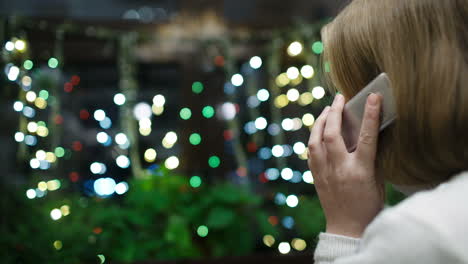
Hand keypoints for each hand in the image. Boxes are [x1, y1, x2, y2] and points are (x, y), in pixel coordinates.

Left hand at [307, 93, 384, 237]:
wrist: (347, 228)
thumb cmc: (368, 206)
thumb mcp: (377, 182)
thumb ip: (371, 158)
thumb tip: (367, 134)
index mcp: (360, 171)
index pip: (366, 137)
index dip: (370, 114)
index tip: (372, 97)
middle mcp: (339, 169)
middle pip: (332, 134)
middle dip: (335, 112)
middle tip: (340, 98)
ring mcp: (324, 173)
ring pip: (315, 140)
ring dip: (320, 122)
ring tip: (327, 110)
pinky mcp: (315, 177)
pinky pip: (311, 152)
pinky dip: (314, 138)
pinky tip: (319, 131)